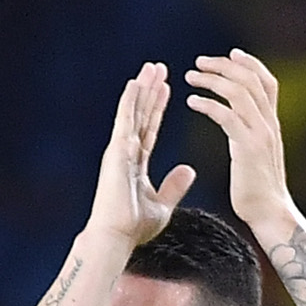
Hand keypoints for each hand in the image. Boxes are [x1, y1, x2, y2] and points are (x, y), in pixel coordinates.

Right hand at [86, 64, 194, 245]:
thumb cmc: (133, 228)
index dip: (158, 108)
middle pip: (140, 115)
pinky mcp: (116, 151)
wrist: (115, 238)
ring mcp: (119, 150)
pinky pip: (125, 120)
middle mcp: (126, 153)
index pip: (150, 128)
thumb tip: (190, 170)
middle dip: (150, 91)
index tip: (166, 89)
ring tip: (151, 68)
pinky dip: (130, 100)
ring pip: (133, 112)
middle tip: (158, 68)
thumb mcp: (162, 205)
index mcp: (136, 164)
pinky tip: (135, 82)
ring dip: (142, 89)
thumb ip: (174, 186)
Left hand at [185, 50, 296, 238]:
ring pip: (239, 92)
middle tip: (199, 62)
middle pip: (250, 80)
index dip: (250, 64)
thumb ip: (249, 134)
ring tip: (190, 77)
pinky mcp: (248, 148)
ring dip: (212, 80)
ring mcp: (261, 134)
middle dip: (224, 66)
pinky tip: (191, 102)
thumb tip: (237, 124)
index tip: (230, 54)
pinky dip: (208, 104)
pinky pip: (227, 116)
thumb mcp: (255, 155)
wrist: (270, 215)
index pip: (267, 82)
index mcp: (271, 124)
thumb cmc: (257, 192)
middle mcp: (269, 123)